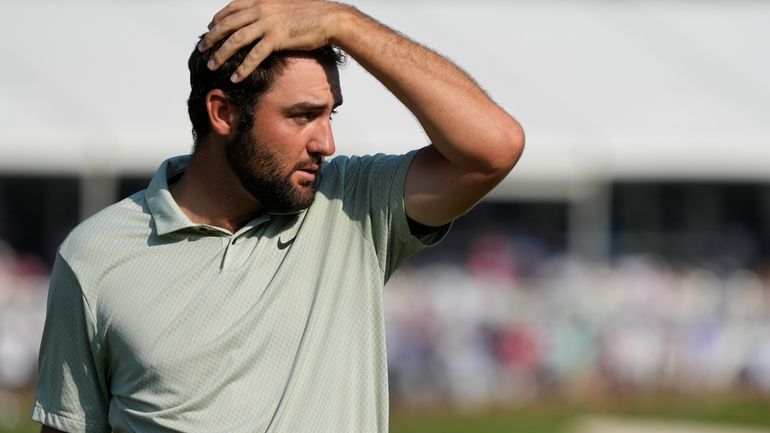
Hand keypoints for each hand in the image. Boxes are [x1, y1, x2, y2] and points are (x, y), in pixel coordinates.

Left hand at [198, 0, 346, 81]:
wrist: (329, 19)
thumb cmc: (312, 13)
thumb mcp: (285, 6)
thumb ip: (270, 10)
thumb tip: (263, 18)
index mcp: (261, 0)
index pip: (231, 9)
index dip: (218, 20)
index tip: (209, 30)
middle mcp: (261, 9)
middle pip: (228, 24)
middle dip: (212, 38)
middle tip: (201, 49)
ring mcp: (268, 24)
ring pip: (236, 40)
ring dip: (221, 54)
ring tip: (211, 65)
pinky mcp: (277, 38)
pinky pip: (254, 55)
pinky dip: (243, 68)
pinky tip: (235, 78)